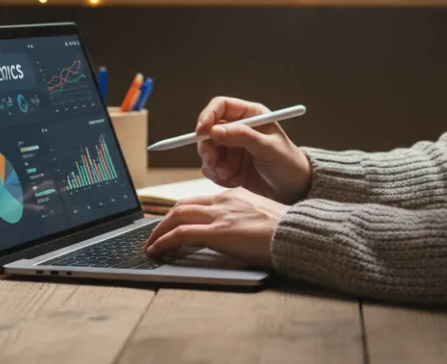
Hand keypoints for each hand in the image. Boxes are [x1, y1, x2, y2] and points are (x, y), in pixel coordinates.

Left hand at [144, 188, 287, 266]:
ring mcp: (219, 216)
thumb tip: (232, 230)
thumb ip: (242, 217)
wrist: (295, 233)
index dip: (180, 212)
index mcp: (234, 196)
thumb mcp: (260, 216)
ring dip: (159, 231)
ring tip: (151, 244)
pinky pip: (180, 234)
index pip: (198, 201)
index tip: (171, 223)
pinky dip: (164, 241)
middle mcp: (223, 201)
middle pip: (182, 205)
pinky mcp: (217, 233)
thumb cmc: (284, 230)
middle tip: (154, 234)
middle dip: (164, 220)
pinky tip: (157, 251)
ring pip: (176, 216)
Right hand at [196, 96, 311, 203]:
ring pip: (207, 151)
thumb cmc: (287, 162)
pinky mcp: (228, 165)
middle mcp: (238, 129)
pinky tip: (234, 180)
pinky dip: (218, 176)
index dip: (208, 116)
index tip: (202, 132)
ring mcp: (232, 147)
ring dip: (213, 164)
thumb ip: (242, 136)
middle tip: (213, 161)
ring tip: (229, 175)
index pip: (220, 106)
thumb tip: (214, 130)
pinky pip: (211, 168)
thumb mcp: (267, 147)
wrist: (294, 189)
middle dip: (207, 147)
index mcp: (250, 115)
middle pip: (208, 130)